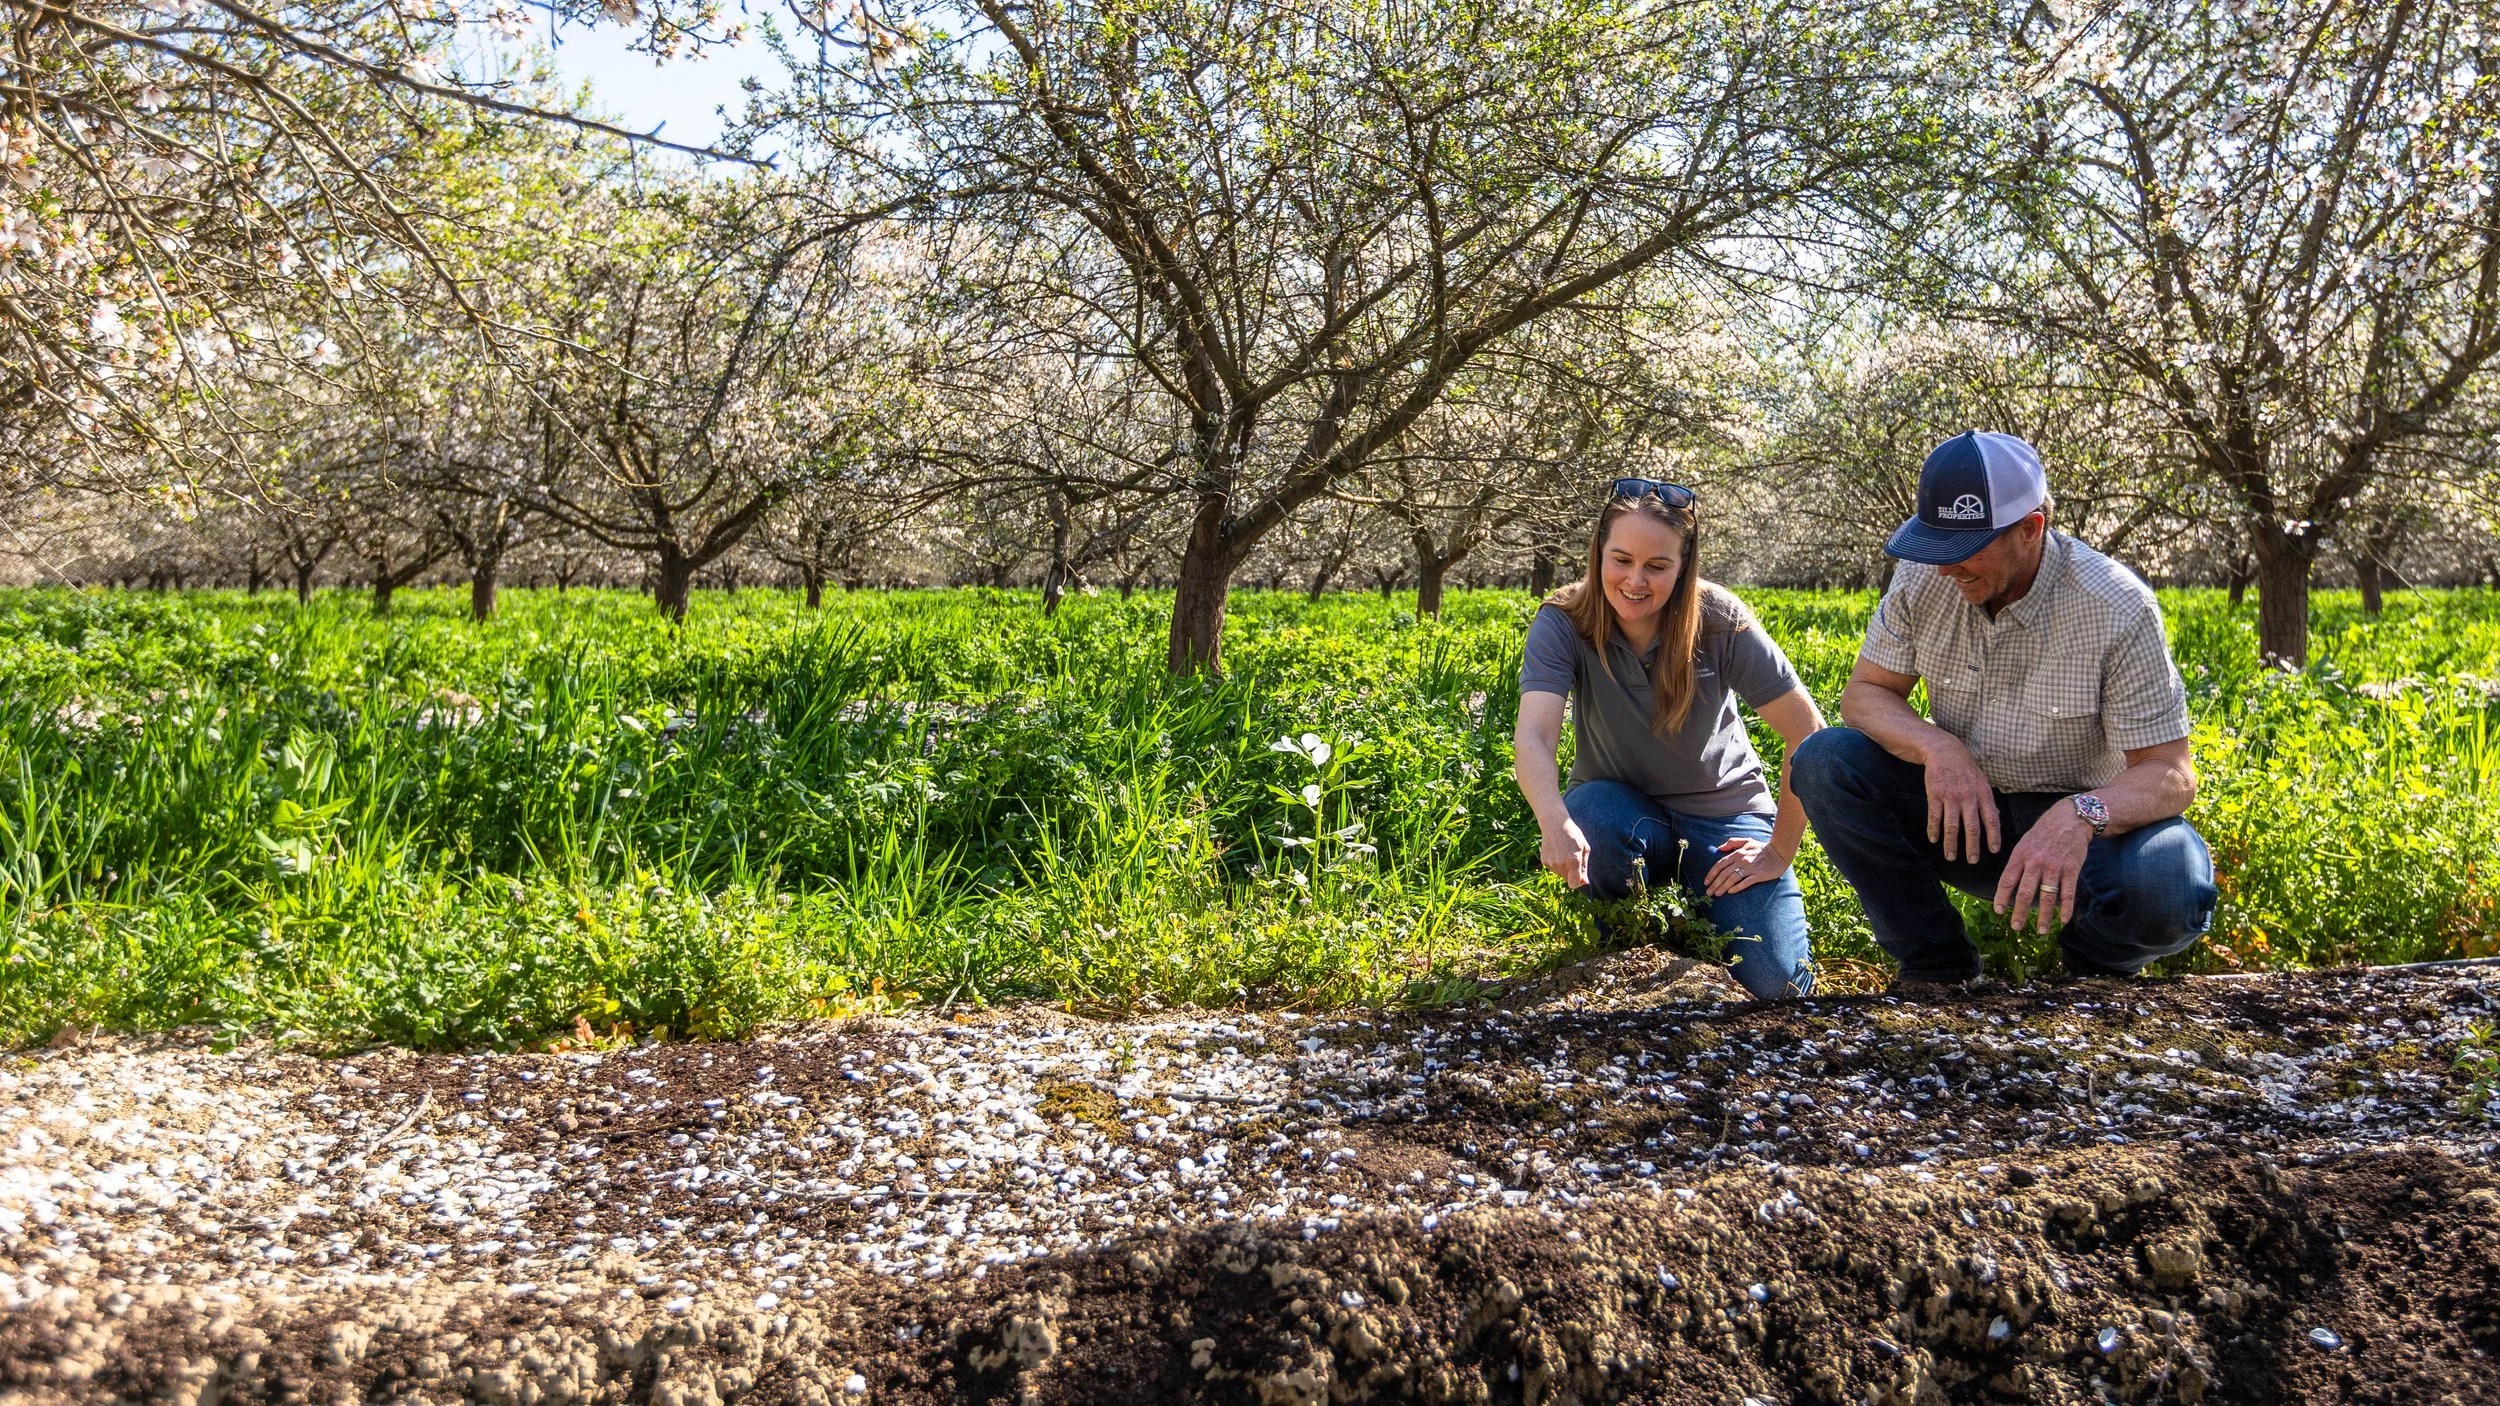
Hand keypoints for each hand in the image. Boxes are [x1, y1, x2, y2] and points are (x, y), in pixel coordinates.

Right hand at [1540, 817, 1590, 888]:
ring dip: (1564, 868)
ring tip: (1564, 852)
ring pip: (1561, 874)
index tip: (1580, 877)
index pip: (1574, 884)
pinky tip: (1557, 852)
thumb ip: (1584, 867)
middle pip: (1568, 879)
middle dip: (1572, 873)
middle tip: (1572, 858)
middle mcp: (1561, 864)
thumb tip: (1584, 882)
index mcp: (1574, 861)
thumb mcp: (1584, 848)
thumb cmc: (1573, 835)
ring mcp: (1551, 863)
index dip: (1578, 883)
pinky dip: (1557, 863)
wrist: (1554, 824)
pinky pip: (1553, 868)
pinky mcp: (1544, 861)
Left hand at [1705, 837, 1791, 895]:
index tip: (1706, 882)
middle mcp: (1742, 860)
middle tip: (1708, 892)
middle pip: (1724, 873)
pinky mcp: (1759, 875)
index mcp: (1737, 853)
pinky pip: (1746, 882)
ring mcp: (1750, 868)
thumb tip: (1719, 848)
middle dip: (1714, 883)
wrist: (1780, 852)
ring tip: (1717, 894)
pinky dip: (1737, 887)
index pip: (1720, 864)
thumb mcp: (1747, 841)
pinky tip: (1730, 892)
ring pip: (1732, 879)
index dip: (1711, 873)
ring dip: (1723, 887)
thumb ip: (1732, 842)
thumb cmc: (1762, 847)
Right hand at [1921, 734, 1999, 864]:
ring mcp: (1951, 797)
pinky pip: (1935, 817)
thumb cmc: (1965, 767)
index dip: (1993, 836)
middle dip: (1972, 847)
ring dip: (1951, 844)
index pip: (1991, 819)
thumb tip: (1996, 818)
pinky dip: (1934, 830)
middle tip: (1972, 860)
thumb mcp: (1982, 780)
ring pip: (1952, 826)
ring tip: (1951, 857)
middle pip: (1972, 827)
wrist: (1944, 751)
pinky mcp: (1935, 795)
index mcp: (1983, 794)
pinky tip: (1934, 839)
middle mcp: (1968, 797)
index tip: (1994, 851)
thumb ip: (1988, 800)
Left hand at [1994, 806, 2089, 931]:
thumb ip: (2018, 862)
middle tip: (2016, 927)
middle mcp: (2036, 862)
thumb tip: (2010, 884)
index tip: (1998, 911)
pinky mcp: (2071, 869)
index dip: (2001, 897)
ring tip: (2040, 931)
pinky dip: (2066, 908)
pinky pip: (2068, 893)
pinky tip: (2063, 920)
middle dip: (2019, 913)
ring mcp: (2054, 867)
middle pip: (2025, 893)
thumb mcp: (2024, 842)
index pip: (2007, 880)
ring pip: (2047, 897)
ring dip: (2043, 916)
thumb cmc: (2044, 832)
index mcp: (2021, 855)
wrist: (2070, 819)